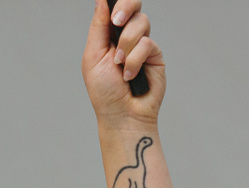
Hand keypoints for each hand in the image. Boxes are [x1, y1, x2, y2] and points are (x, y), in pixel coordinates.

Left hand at [82, 0, 163, 124]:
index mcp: (109, 34)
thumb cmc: (104, 92)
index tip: (111, 10)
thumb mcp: (93, 56)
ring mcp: (142, 44)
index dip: (115, 3)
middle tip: (116, 21)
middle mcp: (127, 36)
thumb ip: (98, 27)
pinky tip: (129, 75)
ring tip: (119, 64)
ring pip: (141, 23)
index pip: (114, 7)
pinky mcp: (155, 55)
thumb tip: (101, 0)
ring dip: (126, 44)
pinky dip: (135, 60)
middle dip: (125, 7)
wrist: (122, 116)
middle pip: (133, 5)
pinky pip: (147, 43)